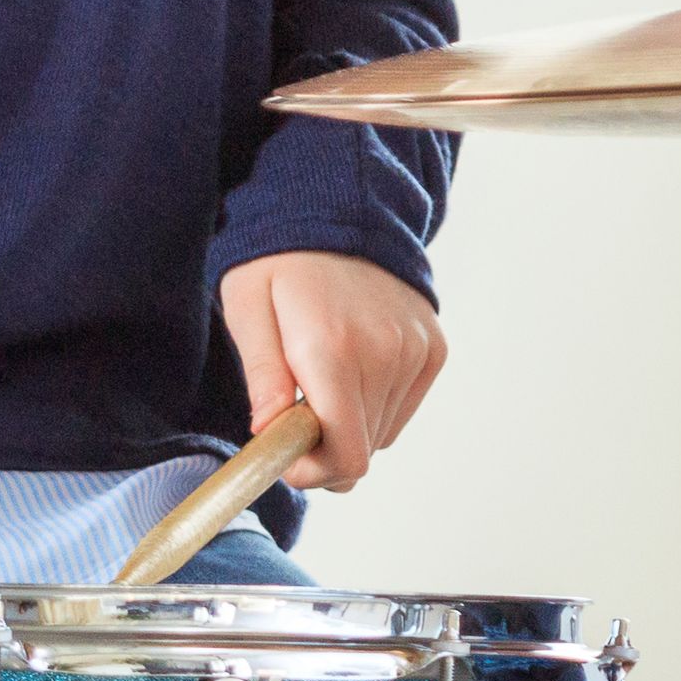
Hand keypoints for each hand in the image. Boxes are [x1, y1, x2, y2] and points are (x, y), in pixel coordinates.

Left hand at [217, 251, 446, 492]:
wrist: (337, 207)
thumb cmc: (280, 260)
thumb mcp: (247, 307)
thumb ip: (262, 374)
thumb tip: (270, 434)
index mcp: (332, 349)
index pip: (346, 454)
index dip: (315, 473)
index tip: (287, 458)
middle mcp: (385, 354)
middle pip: (362, 451)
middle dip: (324, 449)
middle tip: (293, 416)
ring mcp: (415, 351)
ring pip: (382, 433)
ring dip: (349, 425)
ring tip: (320, 381)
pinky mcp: (434, 348)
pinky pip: (403, 407)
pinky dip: (376, 404)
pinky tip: (352, 368)